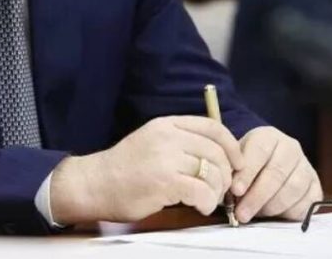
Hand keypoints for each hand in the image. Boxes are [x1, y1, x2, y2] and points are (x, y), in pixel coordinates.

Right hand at [50, 116, 243, 223]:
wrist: (95, 184)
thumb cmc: (124, 168)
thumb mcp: (152, 141)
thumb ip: (180, 141)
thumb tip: (218, 154)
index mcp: (166, 124)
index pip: (213, 127)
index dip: (232, 146)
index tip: (236, 163)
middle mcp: (167, 137)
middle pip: (217, 152)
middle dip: (227, 174)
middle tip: (221, 189)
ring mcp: (165, 158)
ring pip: (213, 173)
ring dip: (217, 191)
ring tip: (208, 199)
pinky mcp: (165, 182)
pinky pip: (202, 192)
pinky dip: (207, 203)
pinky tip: (200, 206)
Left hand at [230, 126, 320, 222]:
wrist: (265, 167)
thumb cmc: (245, 164)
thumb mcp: (235, 161)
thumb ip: (231, 172)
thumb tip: (228, 192)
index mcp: (268, 136)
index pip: (259, 151)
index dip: (247, 173)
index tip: (236, 191)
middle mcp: (290, 148)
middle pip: (277, 172)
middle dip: (257, 196)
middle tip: (242, 213)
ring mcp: (306, 166)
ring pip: (293, 188)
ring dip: (272, 206)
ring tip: (256, 214)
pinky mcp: (315, 186)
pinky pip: (307, 202)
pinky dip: (290, 212)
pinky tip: (274, 215)